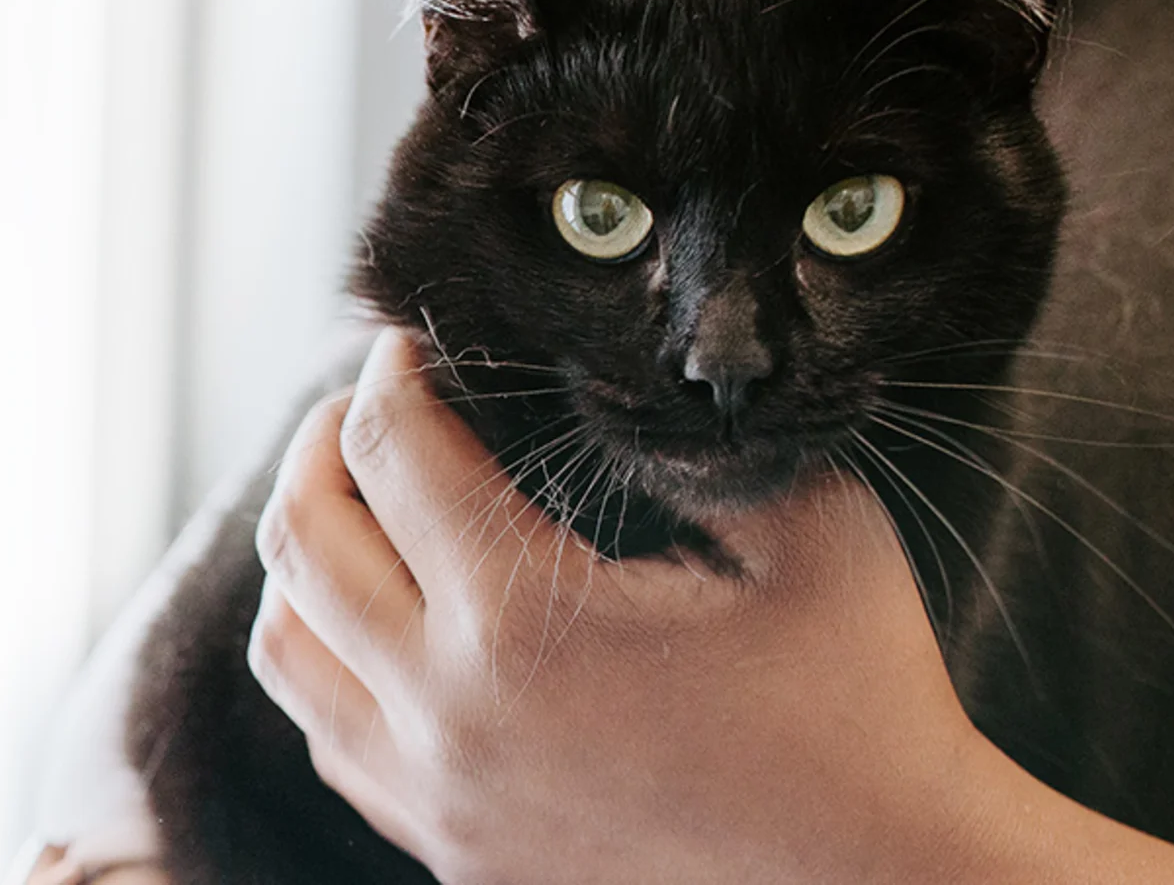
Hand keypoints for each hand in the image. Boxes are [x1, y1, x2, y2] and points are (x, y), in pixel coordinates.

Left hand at [246, 329, 1173, 883]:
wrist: (883, 880)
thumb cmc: (861, 703)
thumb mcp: (808, 528)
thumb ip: (693, 437)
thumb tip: (602, 373)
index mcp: (519, 619)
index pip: (391, 450)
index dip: (393, 372)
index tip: (414, 342)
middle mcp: (448, 713)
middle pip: (302, 540)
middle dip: (322, 446)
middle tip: (363, 406)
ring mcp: (440, 796)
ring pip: (289, 653)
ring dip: (305, 563)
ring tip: (357, 510)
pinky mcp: (455, 852)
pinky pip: (335, 742)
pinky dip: (332, 665)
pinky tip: (385, 626)